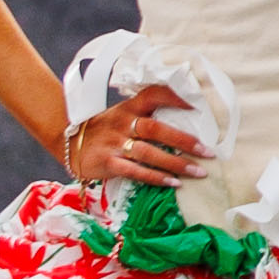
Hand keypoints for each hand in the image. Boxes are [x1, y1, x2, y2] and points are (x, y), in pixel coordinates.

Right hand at [67, 80, 204, 186]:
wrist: (69, 142)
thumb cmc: (107, 129)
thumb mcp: (124, 114)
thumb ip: (149, 114)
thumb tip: (188, 118)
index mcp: (130, 107)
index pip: (154, 95)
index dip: (176, 97)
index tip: (200, 104)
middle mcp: (123, 123)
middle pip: (156, 129)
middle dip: (185, 141)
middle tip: (209, 151)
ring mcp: (114, 143)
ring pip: (149, 153)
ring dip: (176, 163)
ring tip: (198, 172)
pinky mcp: (107, 162)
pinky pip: (135, 171)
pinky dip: (156, 178)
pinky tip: (173, 183)